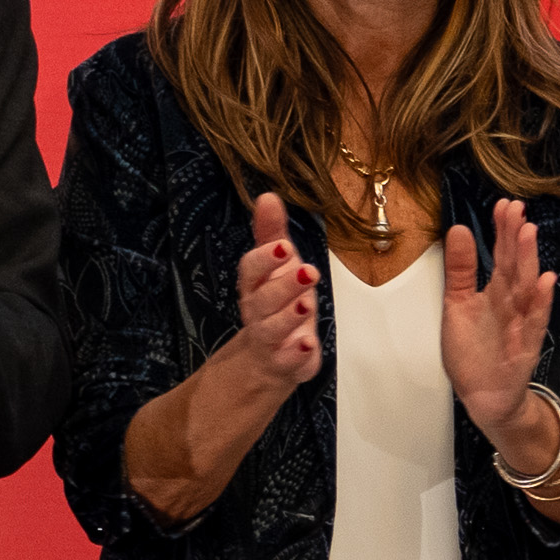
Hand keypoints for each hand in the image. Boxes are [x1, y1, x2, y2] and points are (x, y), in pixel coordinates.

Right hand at [221, 192, 320, 394]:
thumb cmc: (275, 302)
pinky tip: (307, 344)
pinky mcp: (284, 363)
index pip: (251, 270)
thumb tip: (268, 196)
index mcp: (255, 285)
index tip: (284, 246)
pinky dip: (295, 354)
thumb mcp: (276, 265)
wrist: (266, 358)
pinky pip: (286, 361)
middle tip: (308, 271)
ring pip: (272, 330)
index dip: (265, 259)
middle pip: (263, 299)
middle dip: (284, 286)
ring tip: (308, 304)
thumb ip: (271, 234)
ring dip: (290, 317)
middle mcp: (257, 312)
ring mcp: (269, 340)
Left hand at [442, 200, 559, 458]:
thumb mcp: (457, 306)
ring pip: (526, 289)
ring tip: (529, 234)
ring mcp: (521, 325)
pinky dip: (540, 304)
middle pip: (516, 266)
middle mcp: (512, 304)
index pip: (502, 256)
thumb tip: (458, 229)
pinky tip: (545, 283)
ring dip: (529, 262)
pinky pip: (534, 323)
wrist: (483, 397)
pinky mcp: (525, 349)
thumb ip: (460, 270)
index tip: (505, 204)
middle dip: (516, 238)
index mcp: (496, 292)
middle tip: (517, 209)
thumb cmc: (473, 352)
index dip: (503, 231)